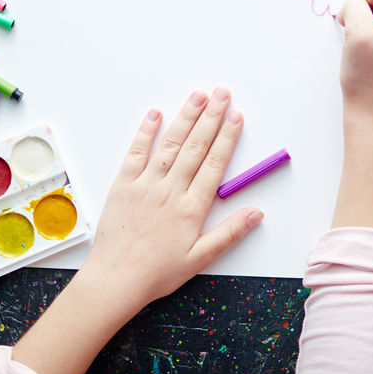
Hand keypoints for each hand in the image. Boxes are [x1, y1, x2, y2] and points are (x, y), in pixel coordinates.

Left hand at [12, 88, 261, 373]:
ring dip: (185, 117)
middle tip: (222, 93)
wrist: (116, 279)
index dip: (227, 138)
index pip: (214, 164)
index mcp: (192, 208)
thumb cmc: (158, 272)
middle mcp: (171, 190)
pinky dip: (146, 132)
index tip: (236, 116)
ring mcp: (146, 184)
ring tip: (198, 96)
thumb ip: (229, 233)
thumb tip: (256, 212)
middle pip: (195, 147)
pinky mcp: (123, 184)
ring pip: (170, 144)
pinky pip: (136, 153)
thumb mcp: (200, 258)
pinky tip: (155, 113)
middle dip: (211, 117)